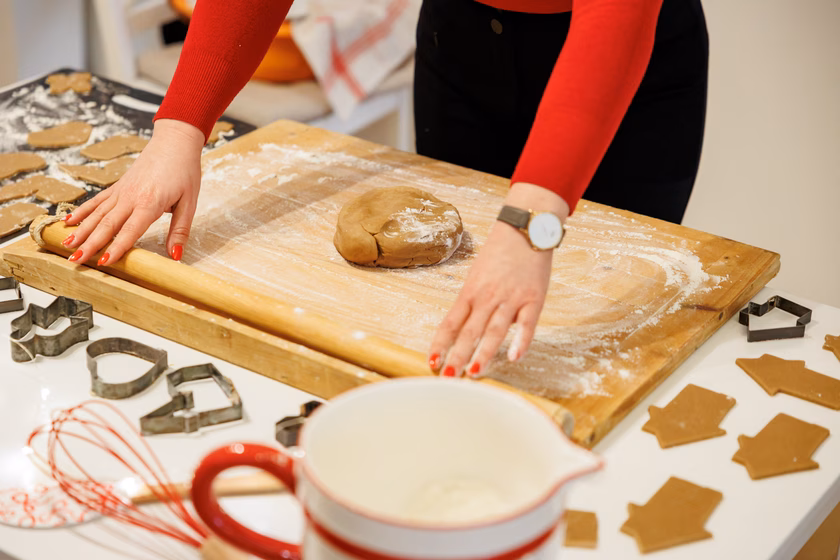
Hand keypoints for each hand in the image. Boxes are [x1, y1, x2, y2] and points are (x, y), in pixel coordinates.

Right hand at [62, 119, 204, 264]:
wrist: (175, 142)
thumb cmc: (185, 172)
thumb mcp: (190, 203)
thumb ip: (180, 230)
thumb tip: (175, 256)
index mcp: (150, 202)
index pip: (130, 230)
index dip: (116, 247)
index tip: (103, 262)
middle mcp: (130, 196)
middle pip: (107, 224)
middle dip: (90, 243)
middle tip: (75, 259)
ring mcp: (121, 190)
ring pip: (97, 213)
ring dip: (81, 230)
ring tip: (66, 244)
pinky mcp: (118, 186)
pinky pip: (97, 200)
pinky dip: (82, 211)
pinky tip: (69, 221)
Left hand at [428, 183, 569, 377]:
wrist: (524, 229)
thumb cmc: (499, 255)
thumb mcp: (477, 276)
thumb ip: (471, 303)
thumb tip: (462, 330)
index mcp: (470, 292)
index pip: (450, 323)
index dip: (440, 344)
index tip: (431, 362)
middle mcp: (487, 297)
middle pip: (469, 331)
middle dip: (457, 356)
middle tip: (448, 378)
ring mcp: (511, 299)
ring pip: (495, 331)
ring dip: (484, 354)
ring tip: (473, 373)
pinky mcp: (534, 299)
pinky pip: (527, 324)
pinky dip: (521, 341)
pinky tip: (514, 358)